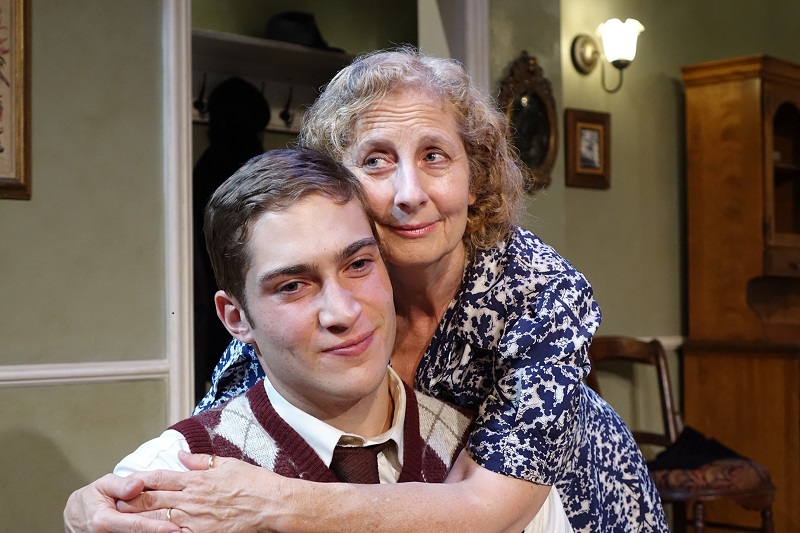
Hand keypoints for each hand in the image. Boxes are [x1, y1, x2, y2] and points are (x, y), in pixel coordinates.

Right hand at [64, 474, 178, 532]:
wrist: (74, 517)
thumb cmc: (92, 498)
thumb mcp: (103, 485)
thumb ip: (121, 485)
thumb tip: (138, 484)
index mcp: (103, 520)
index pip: (135, 525)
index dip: (156, 527)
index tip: (175, 529)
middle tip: (183, 531)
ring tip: (179, 531)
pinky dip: (148, 532)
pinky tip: (164, 530)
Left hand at [117, 452, 282, 531]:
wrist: (271, 505)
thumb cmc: (254, 483)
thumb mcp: (228, 464)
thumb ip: (201, 460)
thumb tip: (181, 454)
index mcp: (196, 479)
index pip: (161, 477)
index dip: (141, 479)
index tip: (126, 480)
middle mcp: (191, 498)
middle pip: (153, 499)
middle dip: (131, 501)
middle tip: (113, 502)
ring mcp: (195, 519)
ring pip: (158, 520)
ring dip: (139, 520)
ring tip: (122, 521)